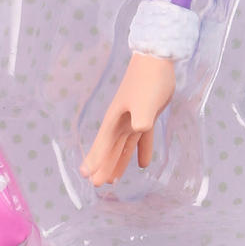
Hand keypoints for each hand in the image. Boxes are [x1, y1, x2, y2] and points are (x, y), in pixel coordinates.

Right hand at [80, 54, 176, 184]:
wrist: (158, 60)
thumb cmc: (148, 81)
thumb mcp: (144, 102)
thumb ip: (141, 119)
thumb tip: (139, 130)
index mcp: (116, 119)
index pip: (103, 144)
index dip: (95, 160)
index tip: (86, 176)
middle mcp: (121, 121)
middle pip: (110, 148)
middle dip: (104, 165)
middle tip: (97, 185)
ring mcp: (133, 118)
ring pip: (124, 145)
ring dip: (119, 161)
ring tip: (113, 180)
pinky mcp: (147, 115)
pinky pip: (142, 138)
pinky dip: (142, 150)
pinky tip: (142, 164)